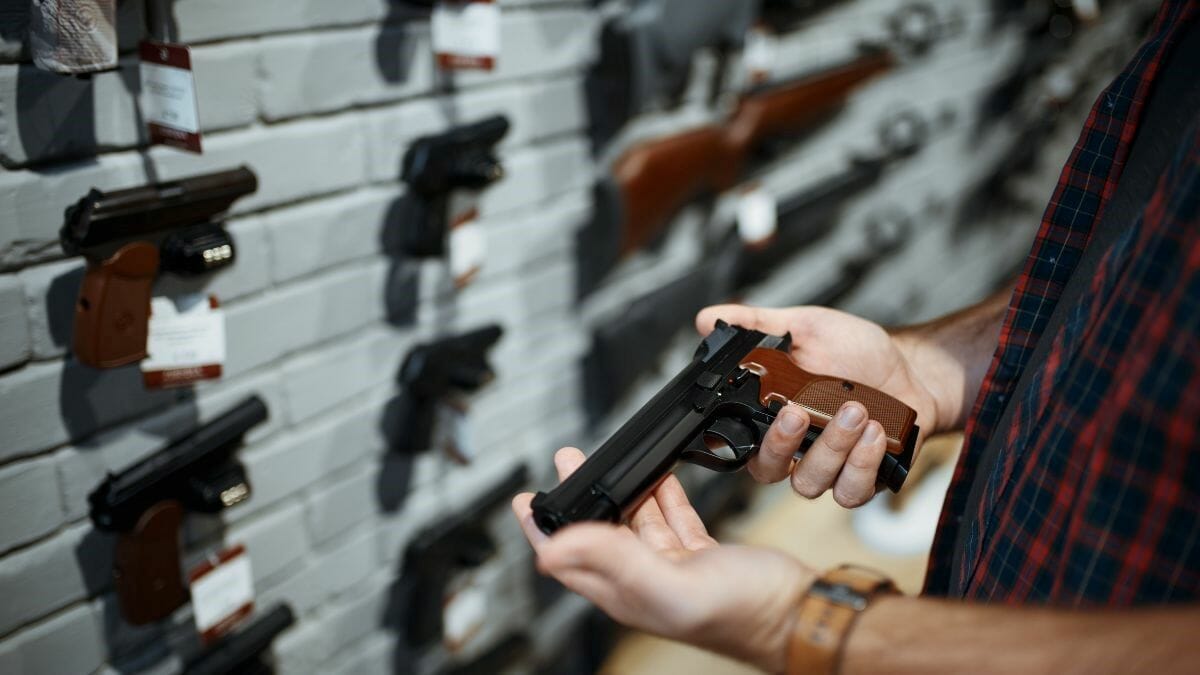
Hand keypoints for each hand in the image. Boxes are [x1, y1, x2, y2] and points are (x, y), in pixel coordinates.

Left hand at [513, 447, 815, 672]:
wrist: (800, 613)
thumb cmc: (745, 614)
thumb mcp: (672, 584)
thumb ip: (614, 561)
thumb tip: (554, 549)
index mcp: (627, 592)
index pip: (568, 560)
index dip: (543, 530)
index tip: (526, 500)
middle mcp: (644, 581)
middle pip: (596, 533)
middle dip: (577, 498)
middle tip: (564, 464)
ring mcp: (673, 567)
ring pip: (633, 521)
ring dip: (618, 489)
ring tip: (598, 460)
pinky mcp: (701, 554)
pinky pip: (671, 518)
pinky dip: (661, 494)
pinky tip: (659, 476)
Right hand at [696, 304, 941, 506]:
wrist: (912, 367)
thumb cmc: (856, 351)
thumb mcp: (804, 327)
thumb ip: (756, 325)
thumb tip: (708, 318)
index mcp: (771, 417)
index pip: (740, 440)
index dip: (738, 436)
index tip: (758, 406)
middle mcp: (795, 449)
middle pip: (768, 470)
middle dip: (782, 443)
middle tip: (799, 412)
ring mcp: (828, 468)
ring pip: (810, 482)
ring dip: (831, 448)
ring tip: (855, 410)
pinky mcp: (862, 480)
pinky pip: (851, 491)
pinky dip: (862, 464)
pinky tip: (875, 433)